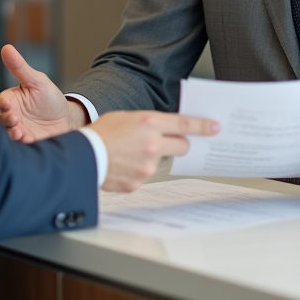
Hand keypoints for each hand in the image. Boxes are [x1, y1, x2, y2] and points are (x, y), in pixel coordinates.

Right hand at [0, 45, 84, 142]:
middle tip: (14, 119)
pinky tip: (28, 140)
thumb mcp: (37, 81)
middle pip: (0, 119)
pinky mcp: (27, 142)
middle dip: (5, 120)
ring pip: (8, 133)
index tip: (7, 104)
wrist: (66, 118)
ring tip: (19, 132)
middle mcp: (11, 116)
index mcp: (11, 100)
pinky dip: (22, 143)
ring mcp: (18, 130)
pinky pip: (20, 145)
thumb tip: (7, 48)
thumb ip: (20, 67)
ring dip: (11, 133)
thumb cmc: (50, 99)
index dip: (1, 103)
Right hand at [89, 112, 219, 192]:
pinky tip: (123, 165)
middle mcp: (153, 144)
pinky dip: (138, 170)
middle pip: (181, 146)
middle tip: (167, 142)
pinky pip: (146, 175)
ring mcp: (148, 165)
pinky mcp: (139, 182)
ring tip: (128, 153)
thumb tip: (163, 128)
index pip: (185, 124)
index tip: (216, 128)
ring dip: (151, 158)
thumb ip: (148, 123)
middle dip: (178, 144)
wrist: (83, 157)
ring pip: (161, 161)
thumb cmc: (100, 133)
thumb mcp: (126, 118)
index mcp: (150, 123)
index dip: (204, 126)